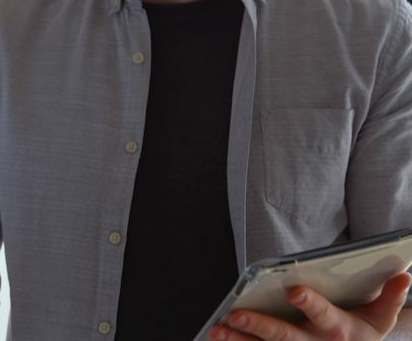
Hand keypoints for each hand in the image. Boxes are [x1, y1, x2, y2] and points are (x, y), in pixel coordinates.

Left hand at [209, 273, 411, 340]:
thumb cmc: (363, 333)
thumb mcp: (382, 318)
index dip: (311, 303)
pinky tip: (217, 340)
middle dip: (261, 326)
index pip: (324, 315)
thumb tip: (404, 275)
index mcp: (339, 330)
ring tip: (217, 330)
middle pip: (286, 337)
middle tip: (236, 314)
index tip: (295, 290)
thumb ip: (391, 297)